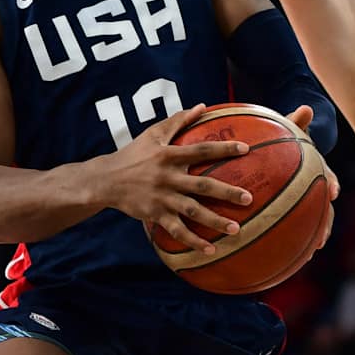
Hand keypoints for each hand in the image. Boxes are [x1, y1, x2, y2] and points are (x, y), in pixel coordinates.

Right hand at [100, 103, 253, 252]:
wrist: (105, 180)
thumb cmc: (132, 154)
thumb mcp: (152, 134)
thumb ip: (178, 121)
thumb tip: (201, 106)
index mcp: (169, 155)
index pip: (201, 150)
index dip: (223, 148)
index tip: (246, 149)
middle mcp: (167, 177)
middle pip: (202, 185)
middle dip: (227, 192)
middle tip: (249, 198)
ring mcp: (162, 198)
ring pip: (192, 211)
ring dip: (215, 221)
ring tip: (236, 229)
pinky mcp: (155, 214)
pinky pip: (177, 230)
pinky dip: (193, 241)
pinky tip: (211, 249)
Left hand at [287, 104, 339, 251]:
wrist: (285, 147)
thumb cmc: (288, 137)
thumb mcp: (290, 128)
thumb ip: (296, 121)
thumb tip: (305, 108)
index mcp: (317, 170)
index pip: (328, 176)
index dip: (331, 183)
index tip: (333, 191)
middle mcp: (316, 187)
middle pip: (325, 208)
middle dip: (326, 223)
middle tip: (322, 238)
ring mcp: (309, 199)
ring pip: (316, 221)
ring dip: (314, 236)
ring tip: (310, 253)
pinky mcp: (296, 208)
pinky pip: (297, 225)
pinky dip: (295, 238)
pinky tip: (286, 253)